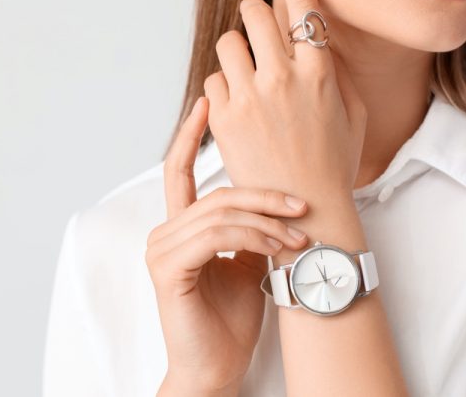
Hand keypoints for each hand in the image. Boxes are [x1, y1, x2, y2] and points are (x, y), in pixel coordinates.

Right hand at [146, 97, 309, 394]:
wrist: (216, 367)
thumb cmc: (232, 319)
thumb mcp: (248, 263)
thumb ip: (251, 229)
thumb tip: (281, 199)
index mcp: (180, 228)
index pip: (179, 170)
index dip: (191, 133)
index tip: (207, 99)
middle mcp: (164, 233)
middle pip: (217, 192)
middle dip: (265, 195)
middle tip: (303, 205)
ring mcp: (161, 250)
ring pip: (220, 212)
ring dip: (267, 222)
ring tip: (299, 238)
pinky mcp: (167, 269)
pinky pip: (215, 236)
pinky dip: (253, 239)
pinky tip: (278, 250)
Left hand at [203, 0, 367, 206]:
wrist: (305, 212)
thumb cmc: (333, 165)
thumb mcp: (352, 113)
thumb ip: (334, 73)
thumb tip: (315, 43)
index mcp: (319, 73)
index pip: (303, 8)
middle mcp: (282, 78)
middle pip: (256, 13)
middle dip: (255, 11)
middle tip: (255, 18)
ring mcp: (249, 98)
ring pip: (228, 43)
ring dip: (236, 49)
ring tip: (244, 66)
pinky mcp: (223, 119)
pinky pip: (212, 80)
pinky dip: (222, 86)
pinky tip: (235, 101)